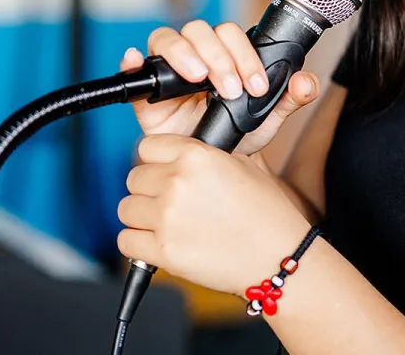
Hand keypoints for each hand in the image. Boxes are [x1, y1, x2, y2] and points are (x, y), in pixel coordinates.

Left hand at [116, 135, 311, 294]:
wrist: (279, 257)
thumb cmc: (267, 212)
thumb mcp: (241, 164)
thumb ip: (202, 153)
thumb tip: (176, 152)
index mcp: (195, 156)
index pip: (147, 147)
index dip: (157, 160)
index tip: (166, 171)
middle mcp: (177, 183)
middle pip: (133, 178)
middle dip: (150, 189)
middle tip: (173, 202)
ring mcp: (167, 218)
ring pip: (126, 208)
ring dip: (142, 216)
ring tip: (168, 223)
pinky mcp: (163, 251)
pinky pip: (126, 241)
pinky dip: (139, 244)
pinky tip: (160, 242)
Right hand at [121, 21, 320, 154]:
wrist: (213, 170)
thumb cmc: (236, 138)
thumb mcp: (266, 119)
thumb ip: (289, 99)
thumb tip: (307, 82)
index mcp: (224, 56)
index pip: (230, 34)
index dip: (243, 55)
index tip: (256, 85)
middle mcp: (195, 57)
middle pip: (198, 31)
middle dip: (218, 56)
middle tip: (230, 88)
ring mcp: (168, 73)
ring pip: (167, 40)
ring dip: (183, 54)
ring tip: (198, 78)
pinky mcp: (147, 94)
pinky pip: (134, 69)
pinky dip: (132, 60)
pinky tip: (136, 61)